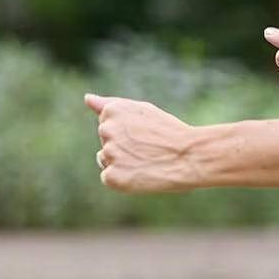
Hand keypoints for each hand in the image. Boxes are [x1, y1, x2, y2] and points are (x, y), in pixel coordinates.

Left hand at [84, 94, 202, 193]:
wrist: (191, 156)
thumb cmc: (169, 133)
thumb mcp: (141, 111)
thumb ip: (110, 105)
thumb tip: (87, 98)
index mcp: (112, 110)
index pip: (106, 125)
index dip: (126, 132)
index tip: (144, 133)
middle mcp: (106, 130)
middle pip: (104, 143)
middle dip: (121, 147)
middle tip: (147, 148)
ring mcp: (109, 153)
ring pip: (104, 160)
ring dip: (120, 163)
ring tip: (145, 161)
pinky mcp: (112, 176)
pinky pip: (108, 178)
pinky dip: (122, 180)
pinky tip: (140, 174)